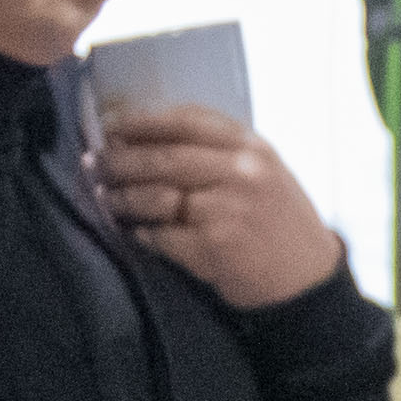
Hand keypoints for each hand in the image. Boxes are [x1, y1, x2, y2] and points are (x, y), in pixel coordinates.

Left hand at [96, 101, 341, 308]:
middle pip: (164, 157)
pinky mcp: (214, 245)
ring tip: (106, 198)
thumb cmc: (280, 224)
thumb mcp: (264, 172)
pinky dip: (144, 235)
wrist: (306, 281)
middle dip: (121, 160)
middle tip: (94, 162)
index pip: (187, 120)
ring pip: (157, 196)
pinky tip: (135, 233)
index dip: (143, 119)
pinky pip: (162, 235)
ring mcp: (228, 208)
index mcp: (252, 147)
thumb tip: (151, 139)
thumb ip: (221, 152)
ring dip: (124, 198)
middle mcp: (242, 172)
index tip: (111, 123)